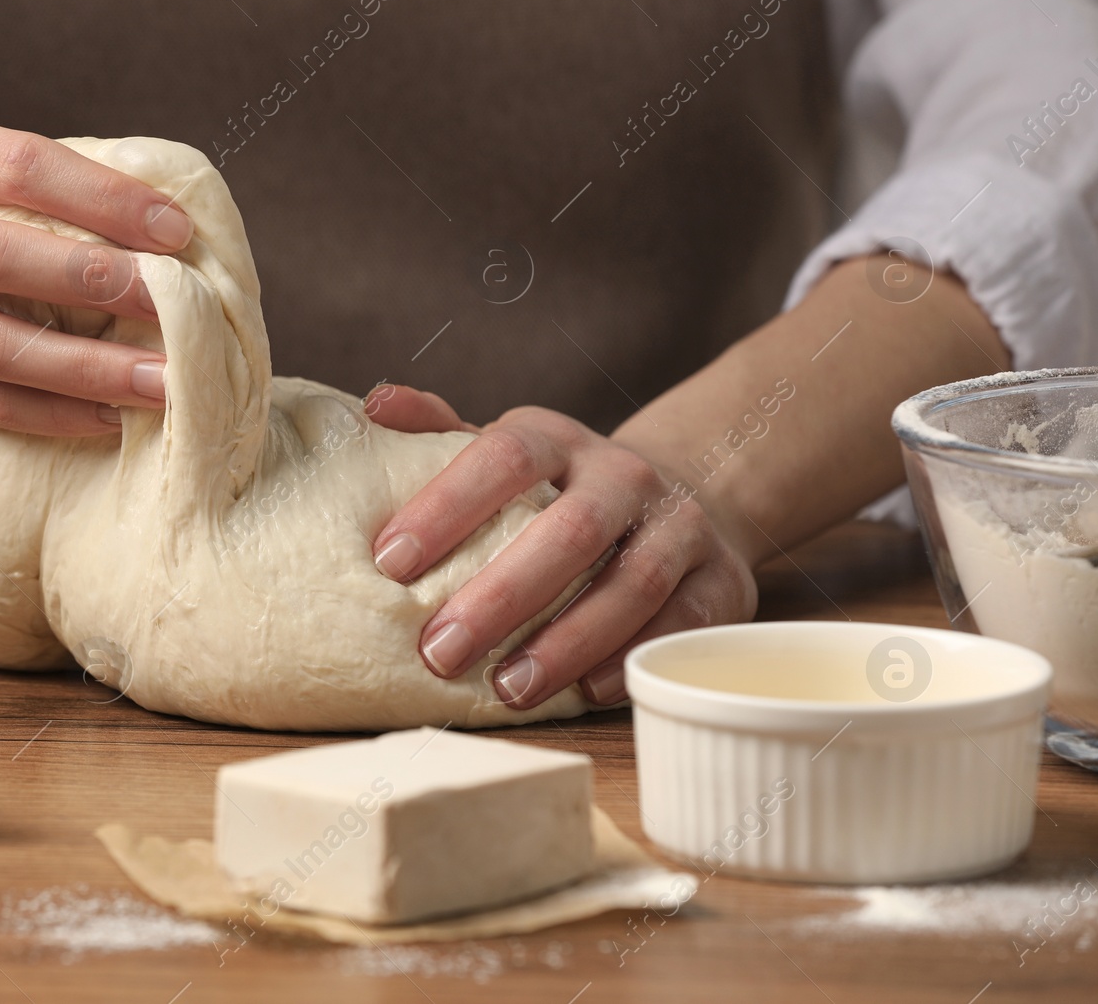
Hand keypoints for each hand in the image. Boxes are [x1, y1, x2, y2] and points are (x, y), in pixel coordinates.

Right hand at [0, 108, 194, 433]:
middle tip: (167, 307)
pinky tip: (111, 415)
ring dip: (84, 369)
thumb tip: (174, 234)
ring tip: (158, 381)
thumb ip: (66, 186)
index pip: (18, 165)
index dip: (104, 199)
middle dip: (91, 283)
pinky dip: (52, 414)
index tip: (176, 231)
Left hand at [365, 384, 756, 707]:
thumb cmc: (558, 489)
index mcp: (557, 438)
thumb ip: (439, 432)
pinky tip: (585, 692)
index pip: (504, 456)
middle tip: (439, 651)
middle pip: (570, 529)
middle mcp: (624, 474)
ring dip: (567, 641)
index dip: (447, 505)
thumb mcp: (503, 450)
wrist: (679, 495)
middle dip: (502, 595)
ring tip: (507, 688)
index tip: (389, 562)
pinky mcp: (723, 578)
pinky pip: (683, 622)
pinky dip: (633, 657)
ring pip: (633, 582)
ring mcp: (681, 525)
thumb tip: (374, 405)